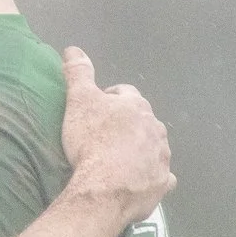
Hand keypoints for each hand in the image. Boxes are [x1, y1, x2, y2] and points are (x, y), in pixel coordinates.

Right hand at [60, 46, 172, 222]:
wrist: (106, 187)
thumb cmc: (92, 141)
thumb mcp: (79, 101)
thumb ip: (78, 73)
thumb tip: (73, 49)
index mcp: (137, 106)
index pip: (125, 93)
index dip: (110, 98)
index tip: (96, 109)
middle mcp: (156, 128)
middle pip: (143, 120)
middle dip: (128, 125)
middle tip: (105, 136)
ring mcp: (162, 156)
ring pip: (154, 147)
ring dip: (140, 149)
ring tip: (119, 160)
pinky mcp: (162, 182)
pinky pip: (161, 176)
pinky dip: (152, 175)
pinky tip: (139, 181)